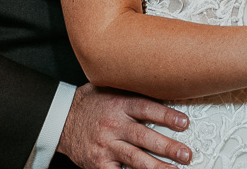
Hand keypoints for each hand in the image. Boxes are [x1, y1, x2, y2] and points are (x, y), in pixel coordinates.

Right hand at [56, 83, 192, 168]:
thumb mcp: (109, 88)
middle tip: (185, 154)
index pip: (146, 109)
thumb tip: (160, 85)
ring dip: (157, 167)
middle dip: (168, 147)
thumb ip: (131, 90)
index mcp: (118, 105)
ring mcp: (106, 145)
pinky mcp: (98, 162)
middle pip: (144, 137)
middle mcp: (113, 125)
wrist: (61, 119)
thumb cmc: (90, 103)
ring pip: (135, 158)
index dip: (167, 116)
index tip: (184, 123)